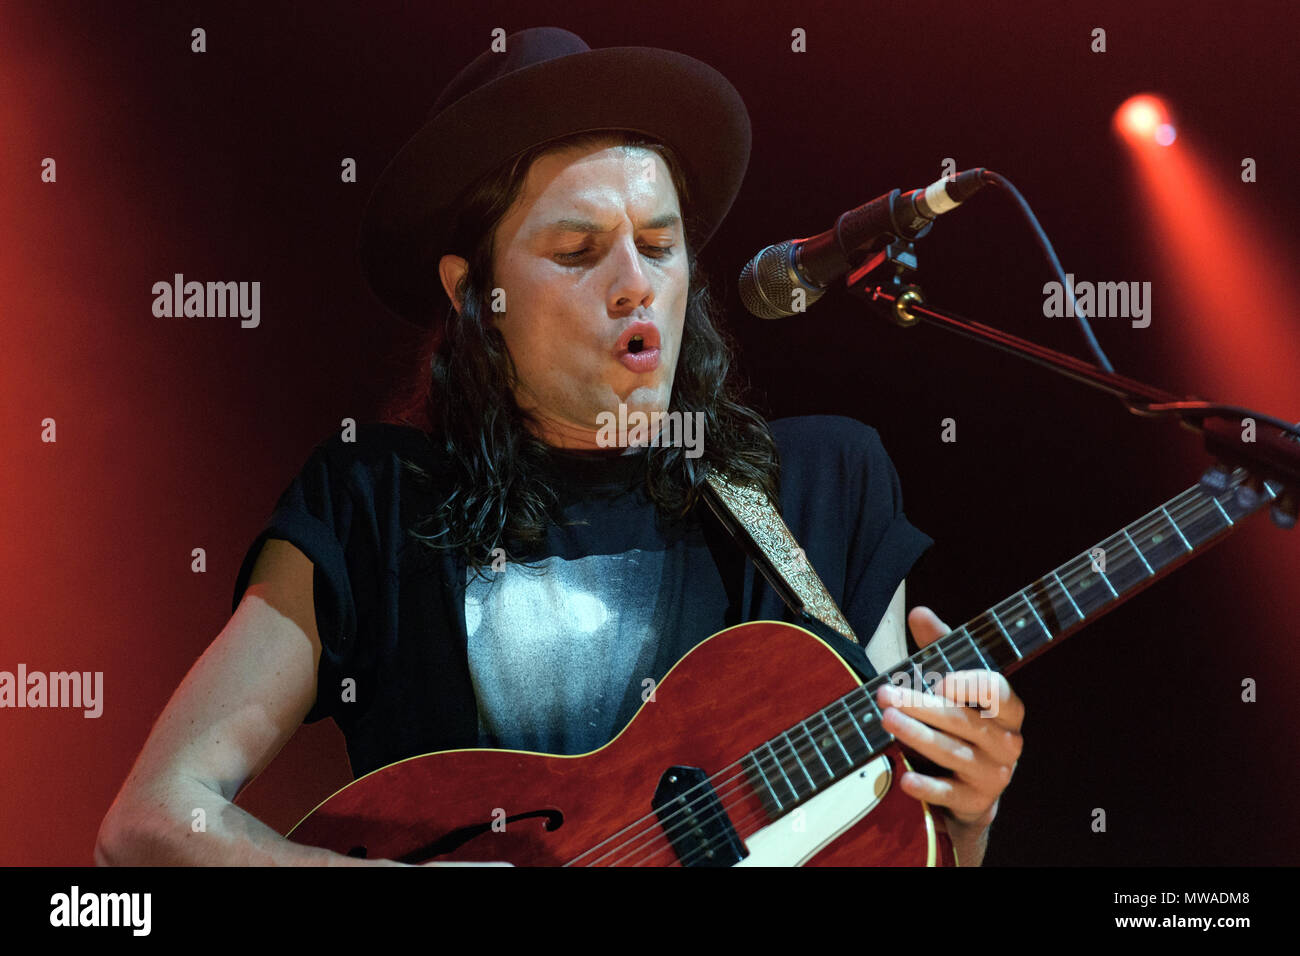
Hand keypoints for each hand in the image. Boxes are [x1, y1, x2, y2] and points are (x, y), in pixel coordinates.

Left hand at [875, 606, 1024, 852]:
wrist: (969, 785)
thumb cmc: (959, 719)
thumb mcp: (951, 682)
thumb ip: (938, 647)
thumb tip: (919, 612)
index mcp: (1008, 709)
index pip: (998, 692)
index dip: (970, 686)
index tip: (940, 681)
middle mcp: (1007, 742)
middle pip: (965, 721)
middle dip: (922, 706)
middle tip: (886, 695)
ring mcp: (994, 775)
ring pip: (954, 752)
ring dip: (917, 736)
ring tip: (886, 720)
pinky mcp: (975, 802)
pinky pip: (949, 792)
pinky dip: (926, 786)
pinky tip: (903, 777)